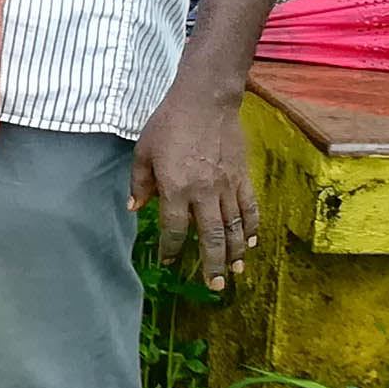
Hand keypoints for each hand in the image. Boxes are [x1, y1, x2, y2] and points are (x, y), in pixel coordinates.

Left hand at [133, 88, 255, 291]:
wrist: (206, 101)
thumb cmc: (169, 124)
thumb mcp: (143, 151)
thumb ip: (139, 183)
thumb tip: (134, 208)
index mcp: (176, 188)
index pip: (173, 228)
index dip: (170, 249)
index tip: (168, 262)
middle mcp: (204, 192)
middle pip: (211, 237)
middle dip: (212, 264)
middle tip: (215, 286)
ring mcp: (227, 186)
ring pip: (235, 227)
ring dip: (237, 252)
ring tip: (237, 272)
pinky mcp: (243, 177)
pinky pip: (250, 208)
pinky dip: (253, 227)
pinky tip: (253, 242)